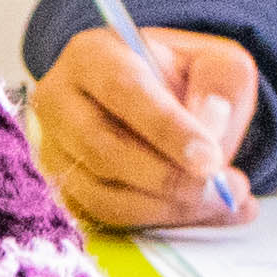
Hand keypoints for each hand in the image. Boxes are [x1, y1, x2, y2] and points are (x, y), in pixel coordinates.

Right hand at [30, 25, 263, 226]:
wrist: (154, 101)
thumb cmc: (180, 77)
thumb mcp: (213, 60)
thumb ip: (220, 83)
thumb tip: (210, 122)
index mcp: (92, 55)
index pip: (124, 90)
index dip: (167, 129)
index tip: (210, 160)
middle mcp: (60, 102)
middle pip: (103, 149)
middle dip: (169, 177)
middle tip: (221, 187)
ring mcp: (55, 151)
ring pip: (103, 193)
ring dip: (167, 206)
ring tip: (221, 200)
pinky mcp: (64, 190)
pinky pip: (106, 218)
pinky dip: (159, 221)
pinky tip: (203, 212)